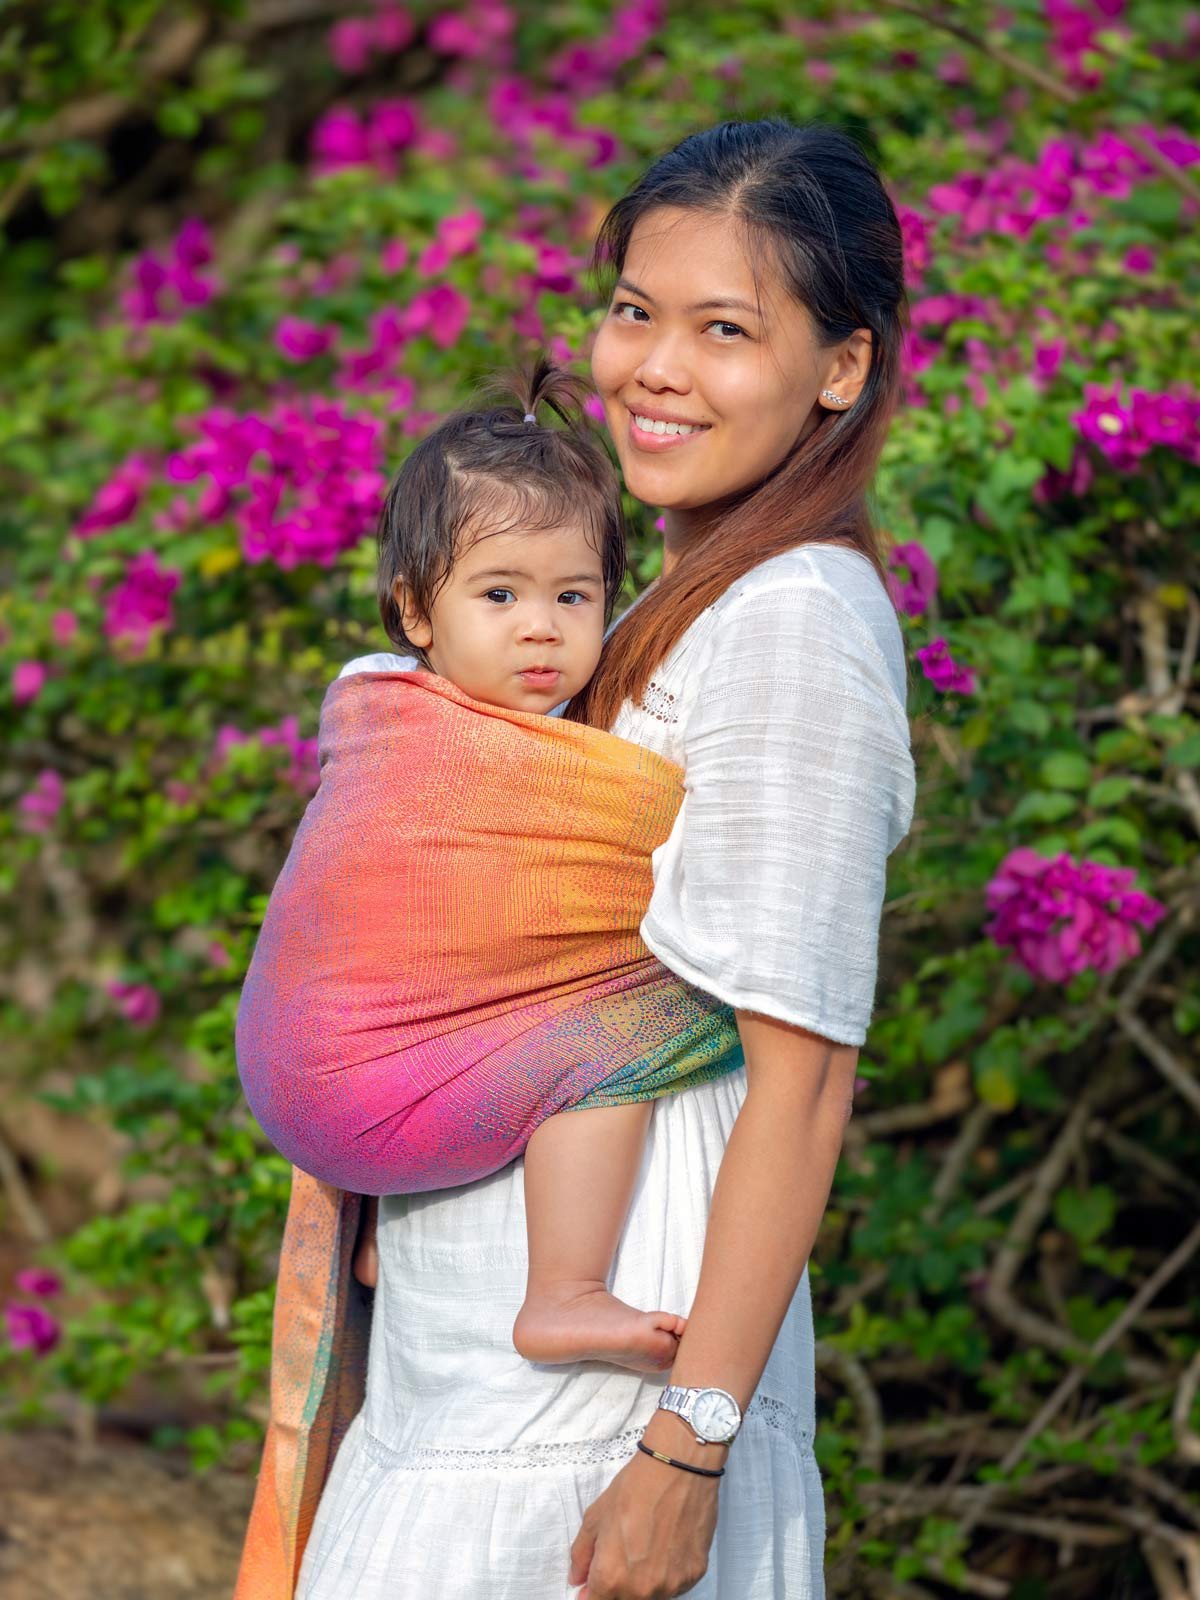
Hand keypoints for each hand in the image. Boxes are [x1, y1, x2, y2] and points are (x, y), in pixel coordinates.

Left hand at [568, 1422, 722, 1598]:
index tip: (594, 1584)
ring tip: (648, 1544)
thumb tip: (577, 1579)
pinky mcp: (694, 1576)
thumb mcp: (595, 1517)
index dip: (592, 1593)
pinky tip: (667, 1543)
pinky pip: (674, 1585)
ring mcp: (670, 1585)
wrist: (678, 1468)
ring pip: (650, 1595)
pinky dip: (667, 1572)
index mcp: (611, 1576)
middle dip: (618, 1585)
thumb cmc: (635, 1487)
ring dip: (644, 1581)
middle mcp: (641, 1589)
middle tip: (624, 1553)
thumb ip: (581, 1555)